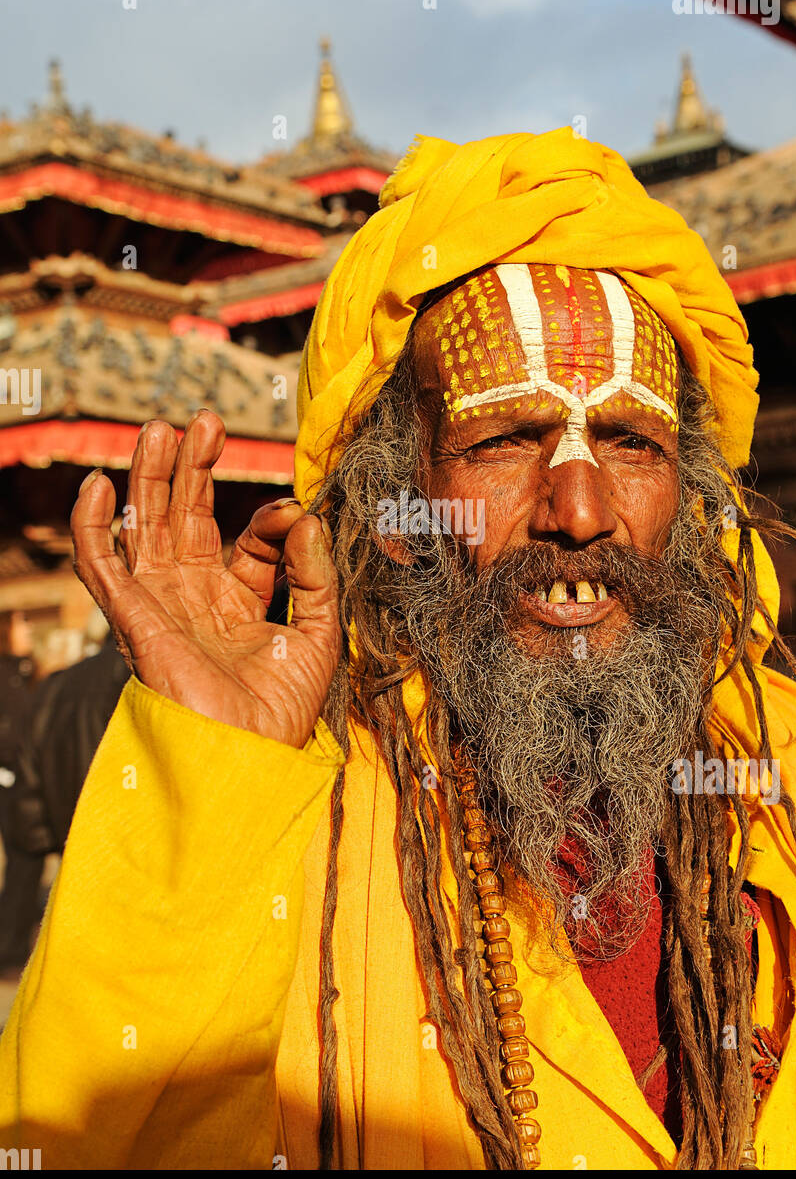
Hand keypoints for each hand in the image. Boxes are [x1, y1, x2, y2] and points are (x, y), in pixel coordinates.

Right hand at [71, 410, 340, 747]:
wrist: (250, 758)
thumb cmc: (283, 713)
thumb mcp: (319, 632)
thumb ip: (315, 573)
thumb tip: (305, 515)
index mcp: (241, 603)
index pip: (249, 542)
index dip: (270, 520)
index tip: (292, 515)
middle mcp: (196, 599)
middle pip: (185, 518)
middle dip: (192, 468)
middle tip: (204, 421)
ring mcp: (162, 607)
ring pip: (143, 528)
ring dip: (147, 478)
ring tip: (160, 429)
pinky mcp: (135, 620)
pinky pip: (102, 568)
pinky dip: (92, 528)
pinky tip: (98, 488)